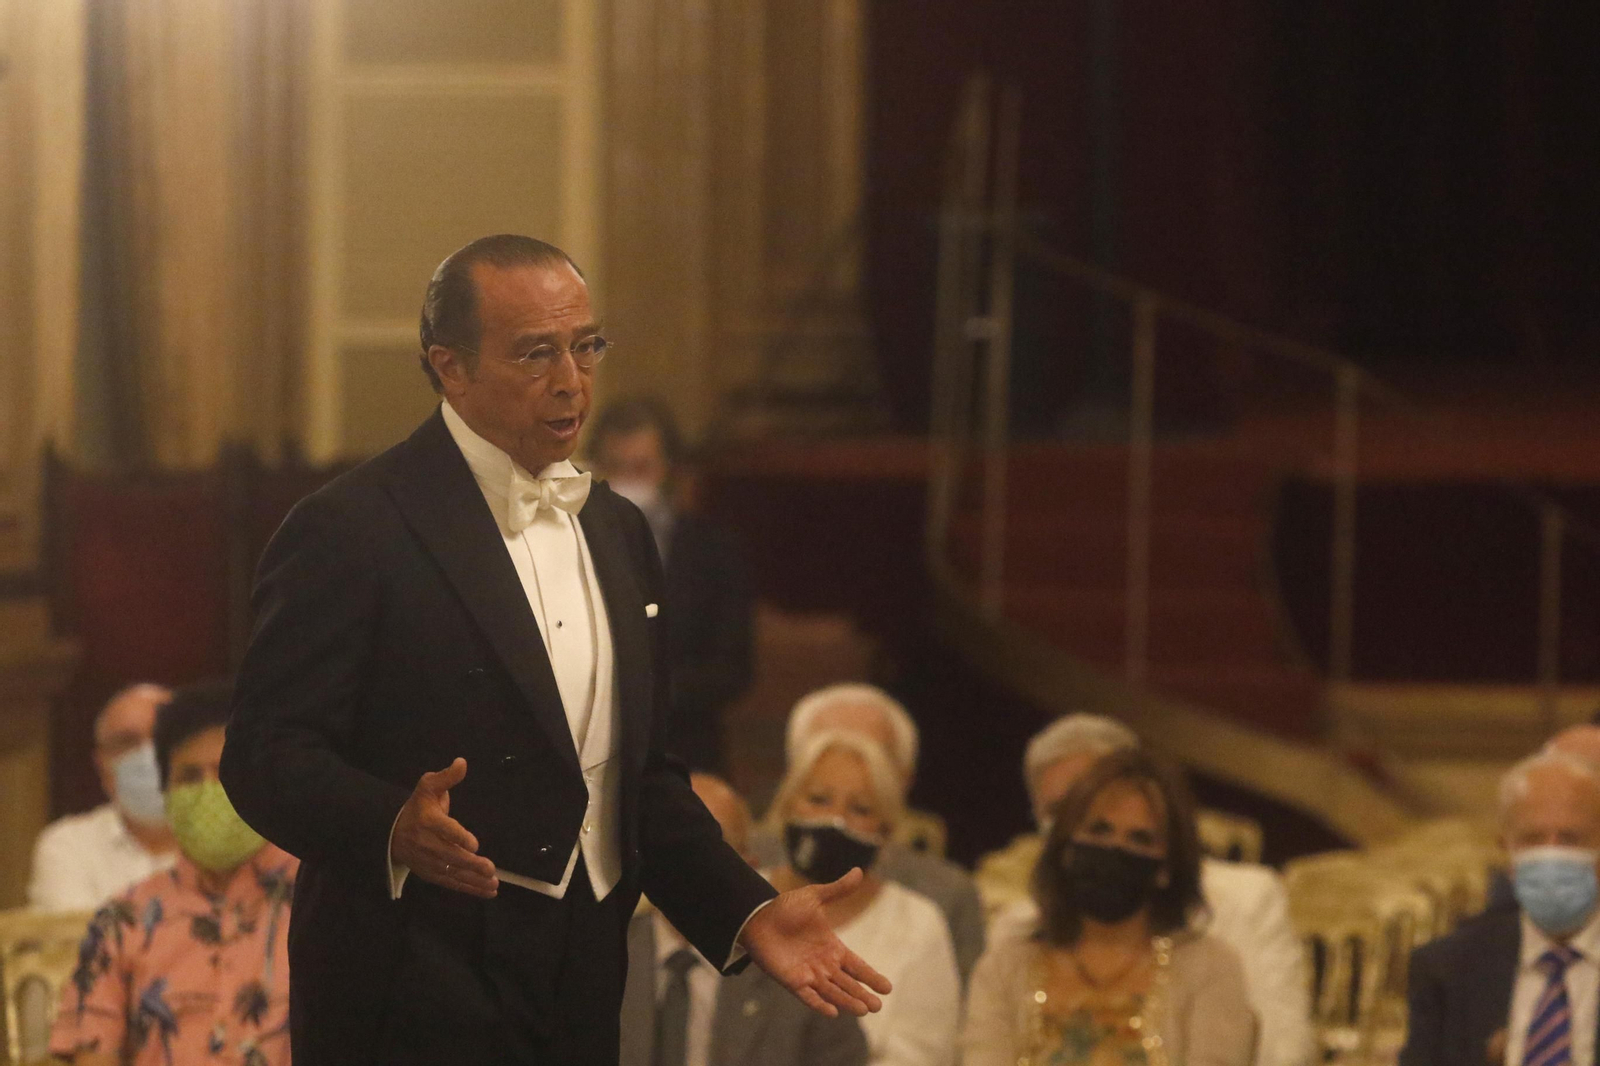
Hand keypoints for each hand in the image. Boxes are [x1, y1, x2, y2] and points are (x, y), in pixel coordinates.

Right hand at [390, 758, 497, 898]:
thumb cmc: (418, 807)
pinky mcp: (430, 874)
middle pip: (449, 855)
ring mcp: (427, 861)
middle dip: (470, 864)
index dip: (458, 837)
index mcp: (427, 820)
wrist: (392, 831)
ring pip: (451, 873)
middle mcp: (426, 843)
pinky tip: (487, 891)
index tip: (474, 844)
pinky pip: (450, 883)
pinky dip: (468, 888)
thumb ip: (446, 777)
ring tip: (492, 884)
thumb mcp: (428, 786)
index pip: (443, 830)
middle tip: (490, 868)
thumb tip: (462, 762)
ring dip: (472, 880)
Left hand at [739, 867, 892, 1017]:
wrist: (757, 916)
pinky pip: (808, 996)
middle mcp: (823, 964)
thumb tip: (858, 871)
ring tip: (863, 1010)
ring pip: (832, 992)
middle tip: (878, 1006)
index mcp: (832, 947)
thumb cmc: (785, 908)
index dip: (871, 976)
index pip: (856, 965)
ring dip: (847, 1001)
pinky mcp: (791, 981)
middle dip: (862, 994)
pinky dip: (819, 1004)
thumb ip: (837, 889)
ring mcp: (808, 974)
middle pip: (847, 983)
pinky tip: (833, 1012)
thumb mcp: (814, 896)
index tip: (887, 987)